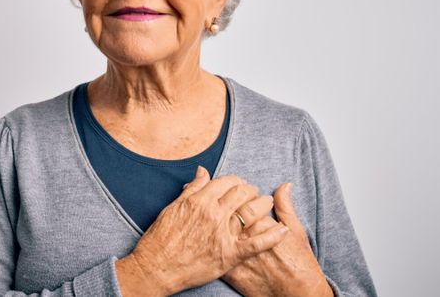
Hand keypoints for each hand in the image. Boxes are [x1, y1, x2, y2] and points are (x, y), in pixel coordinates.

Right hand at [116, 167, 287, 295]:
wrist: (156, 267)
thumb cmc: (161, 238)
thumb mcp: (173, 207)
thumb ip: (192, 189)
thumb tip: (204, 171)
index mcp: (200, 200)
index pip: (227, 182)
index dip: (237, 181)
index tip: (239, 185)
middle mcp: (213, 214)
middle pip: (242, 193)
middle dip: (252, 190)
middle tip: (254, 193)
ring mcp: (222, 234)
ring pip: (252, 212)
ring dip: (264, 205)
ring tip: (268, 205)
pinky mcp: (229, 255)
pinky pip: (256, 244)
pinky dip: (272, 236)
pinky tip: (282, 230)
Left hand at [222, 183, 333, 296]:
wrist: (298, 294)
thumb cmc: (300, 263)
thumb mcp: (296, 230)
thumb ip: (286, 206)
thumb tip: (285, 186)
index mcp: (260, 223)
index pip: (241, 200)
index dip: (240, 195)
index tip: (242, 195)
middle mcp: (245, 237)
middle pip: (226, 213)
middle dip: (224, 206)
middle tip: (228, 207)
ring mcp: (236, 255)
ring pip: (217, 231)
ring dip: (214, 222)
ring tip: (218, 220)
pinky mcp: (231, 273)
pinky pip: (214, 255)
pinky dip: (211, 246)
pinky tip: (211, 239)